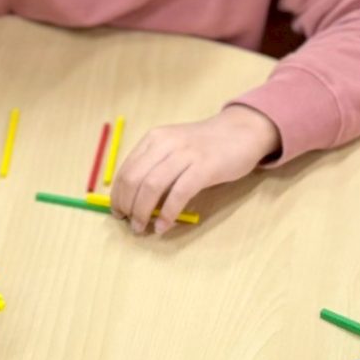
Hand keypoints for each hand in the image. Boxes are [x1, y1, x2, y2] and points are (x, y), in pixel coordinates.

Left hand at [107, 106, 277, 234]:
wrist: (241, 131)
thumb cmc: (206, 144)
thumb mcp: (174, 146)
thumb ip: (156, 164)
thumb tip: (133, 197)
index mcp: (154, 139)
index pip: (126, 169)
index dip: (118, 194)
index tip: (117, 211)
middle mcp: (166, 143)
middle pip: (135, 179)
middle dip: (127, 205)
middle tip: (128, 223)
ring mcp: (185, 154)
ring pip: (152, 186)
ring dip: (142, 212)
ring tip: (141, 228)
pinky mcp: (204, 167)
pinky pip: (179, 194)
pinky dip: (167, 214)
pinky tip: (163, 227)